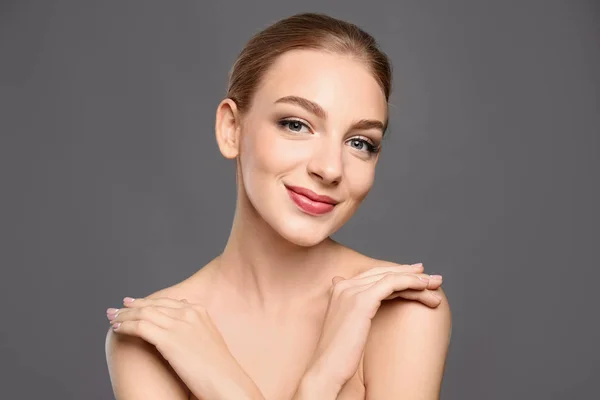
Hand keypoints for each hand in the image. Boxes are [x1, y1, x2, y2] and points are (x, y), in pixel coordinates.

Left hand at [107, 297, 263, 399]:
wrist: (225, 380)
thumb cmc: (218, 366)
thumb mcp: (208, 338)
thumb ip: (195, 326)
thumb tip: (182, 320)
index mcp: (199, 311)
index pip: (166, 301)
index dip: (147, 302)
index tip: (132, 303)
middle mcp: (188, 313)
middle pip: (153, 305)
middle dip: (131, 307)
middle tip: (116, 309)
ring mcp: (179, 324)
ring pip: (143, 314)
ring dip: (124, 315)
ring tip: (112, 318)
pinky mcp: (168, 339)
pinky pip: (140, 327)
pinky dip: (126, 326)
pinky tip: (117, 328)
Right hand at [304, 263, 442, 391]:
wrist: (327, 369)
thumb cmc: (339, 355)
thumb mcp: (350, 327)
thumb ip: (360, 312)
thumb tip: (372, 309)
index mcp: (339, 288)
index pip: (374, 275)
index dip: (398, 274)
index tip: (418, 277)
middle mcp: (343, 284)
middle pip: (384, 273)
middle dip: (412, 274)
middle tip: (434, 279)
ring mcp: (351, 290)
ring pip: (391, 277)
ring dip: (417, 280)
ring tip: (436, 286)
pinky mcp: (361, 299)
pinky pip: (391, 283)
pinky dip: (410, 282)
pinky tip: (424, 287)